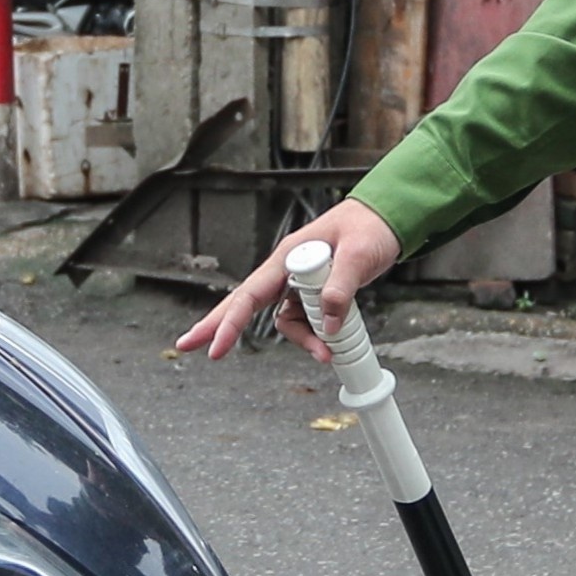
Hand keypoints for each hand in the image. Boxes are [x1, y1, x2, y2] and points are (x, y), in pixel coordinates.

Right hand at [176, 199, 400, 364]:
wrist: (388, 221)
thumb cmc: (368, 227)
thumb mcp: (358, 255)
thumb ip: (340, 288)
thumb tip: (327, 325)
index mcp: (286, 256)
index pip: (249, 292)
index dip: (231, 321)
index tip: (216, 346)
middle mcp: (285, 271)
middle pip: (244, 303)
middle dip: (219, 326)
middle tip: (188, 345)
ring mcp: (297, 283)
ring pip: (283, 321)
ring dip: (301, 341)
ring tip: (326, 354)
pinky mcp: (312, 294)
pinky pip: (304, 322)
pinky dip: (315, 337)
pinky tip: (331, 344)